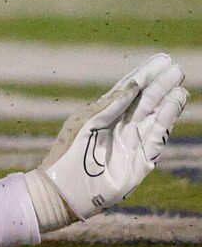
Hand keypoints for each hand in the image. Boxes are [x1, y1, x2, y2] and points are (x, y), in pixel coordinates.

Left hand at [31, 52, 185, 228]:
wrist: (66, 187)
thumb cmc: (69, 152)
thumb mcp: (87, 122)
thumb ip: (110, 104)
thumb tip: (133, 84)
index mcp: (106, 112)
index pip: (130, 89)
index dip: (146, 73)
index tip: (161, 59)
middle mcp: (123, 124)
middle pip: (147, 100)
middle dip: (162, 84)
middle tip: (176, 68)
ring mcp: (134, 141)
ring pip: (156, 116)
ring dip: (169, 101)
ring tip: (179, 87)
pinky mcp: (142, 159)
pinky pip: (158, 136)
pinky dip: (167, 120)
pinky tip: (174, 105)